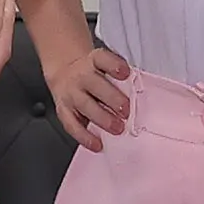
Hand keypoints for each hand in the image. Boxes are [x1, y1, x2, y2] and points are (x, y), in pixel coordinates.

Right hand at [38, 11, 132, 149]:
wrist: (65, 72)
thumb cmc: (94, 73)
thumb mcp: (105, 66)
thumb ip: (119, 78)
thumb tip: (140, 96)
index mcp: (94, 60)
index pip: (103, 59)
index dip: (114, 65)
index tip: (125, 73)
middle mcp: (80, 75)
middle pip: (95, 85)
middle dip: (112, 98)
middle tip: (126, 110)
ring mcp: (71, 93)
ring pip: (85, 105)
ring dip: (102, 118)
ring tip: (117, 128)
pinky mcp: (63, 110)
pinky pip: (72, 125)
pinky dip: (84, 136)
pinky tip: (97, 144)